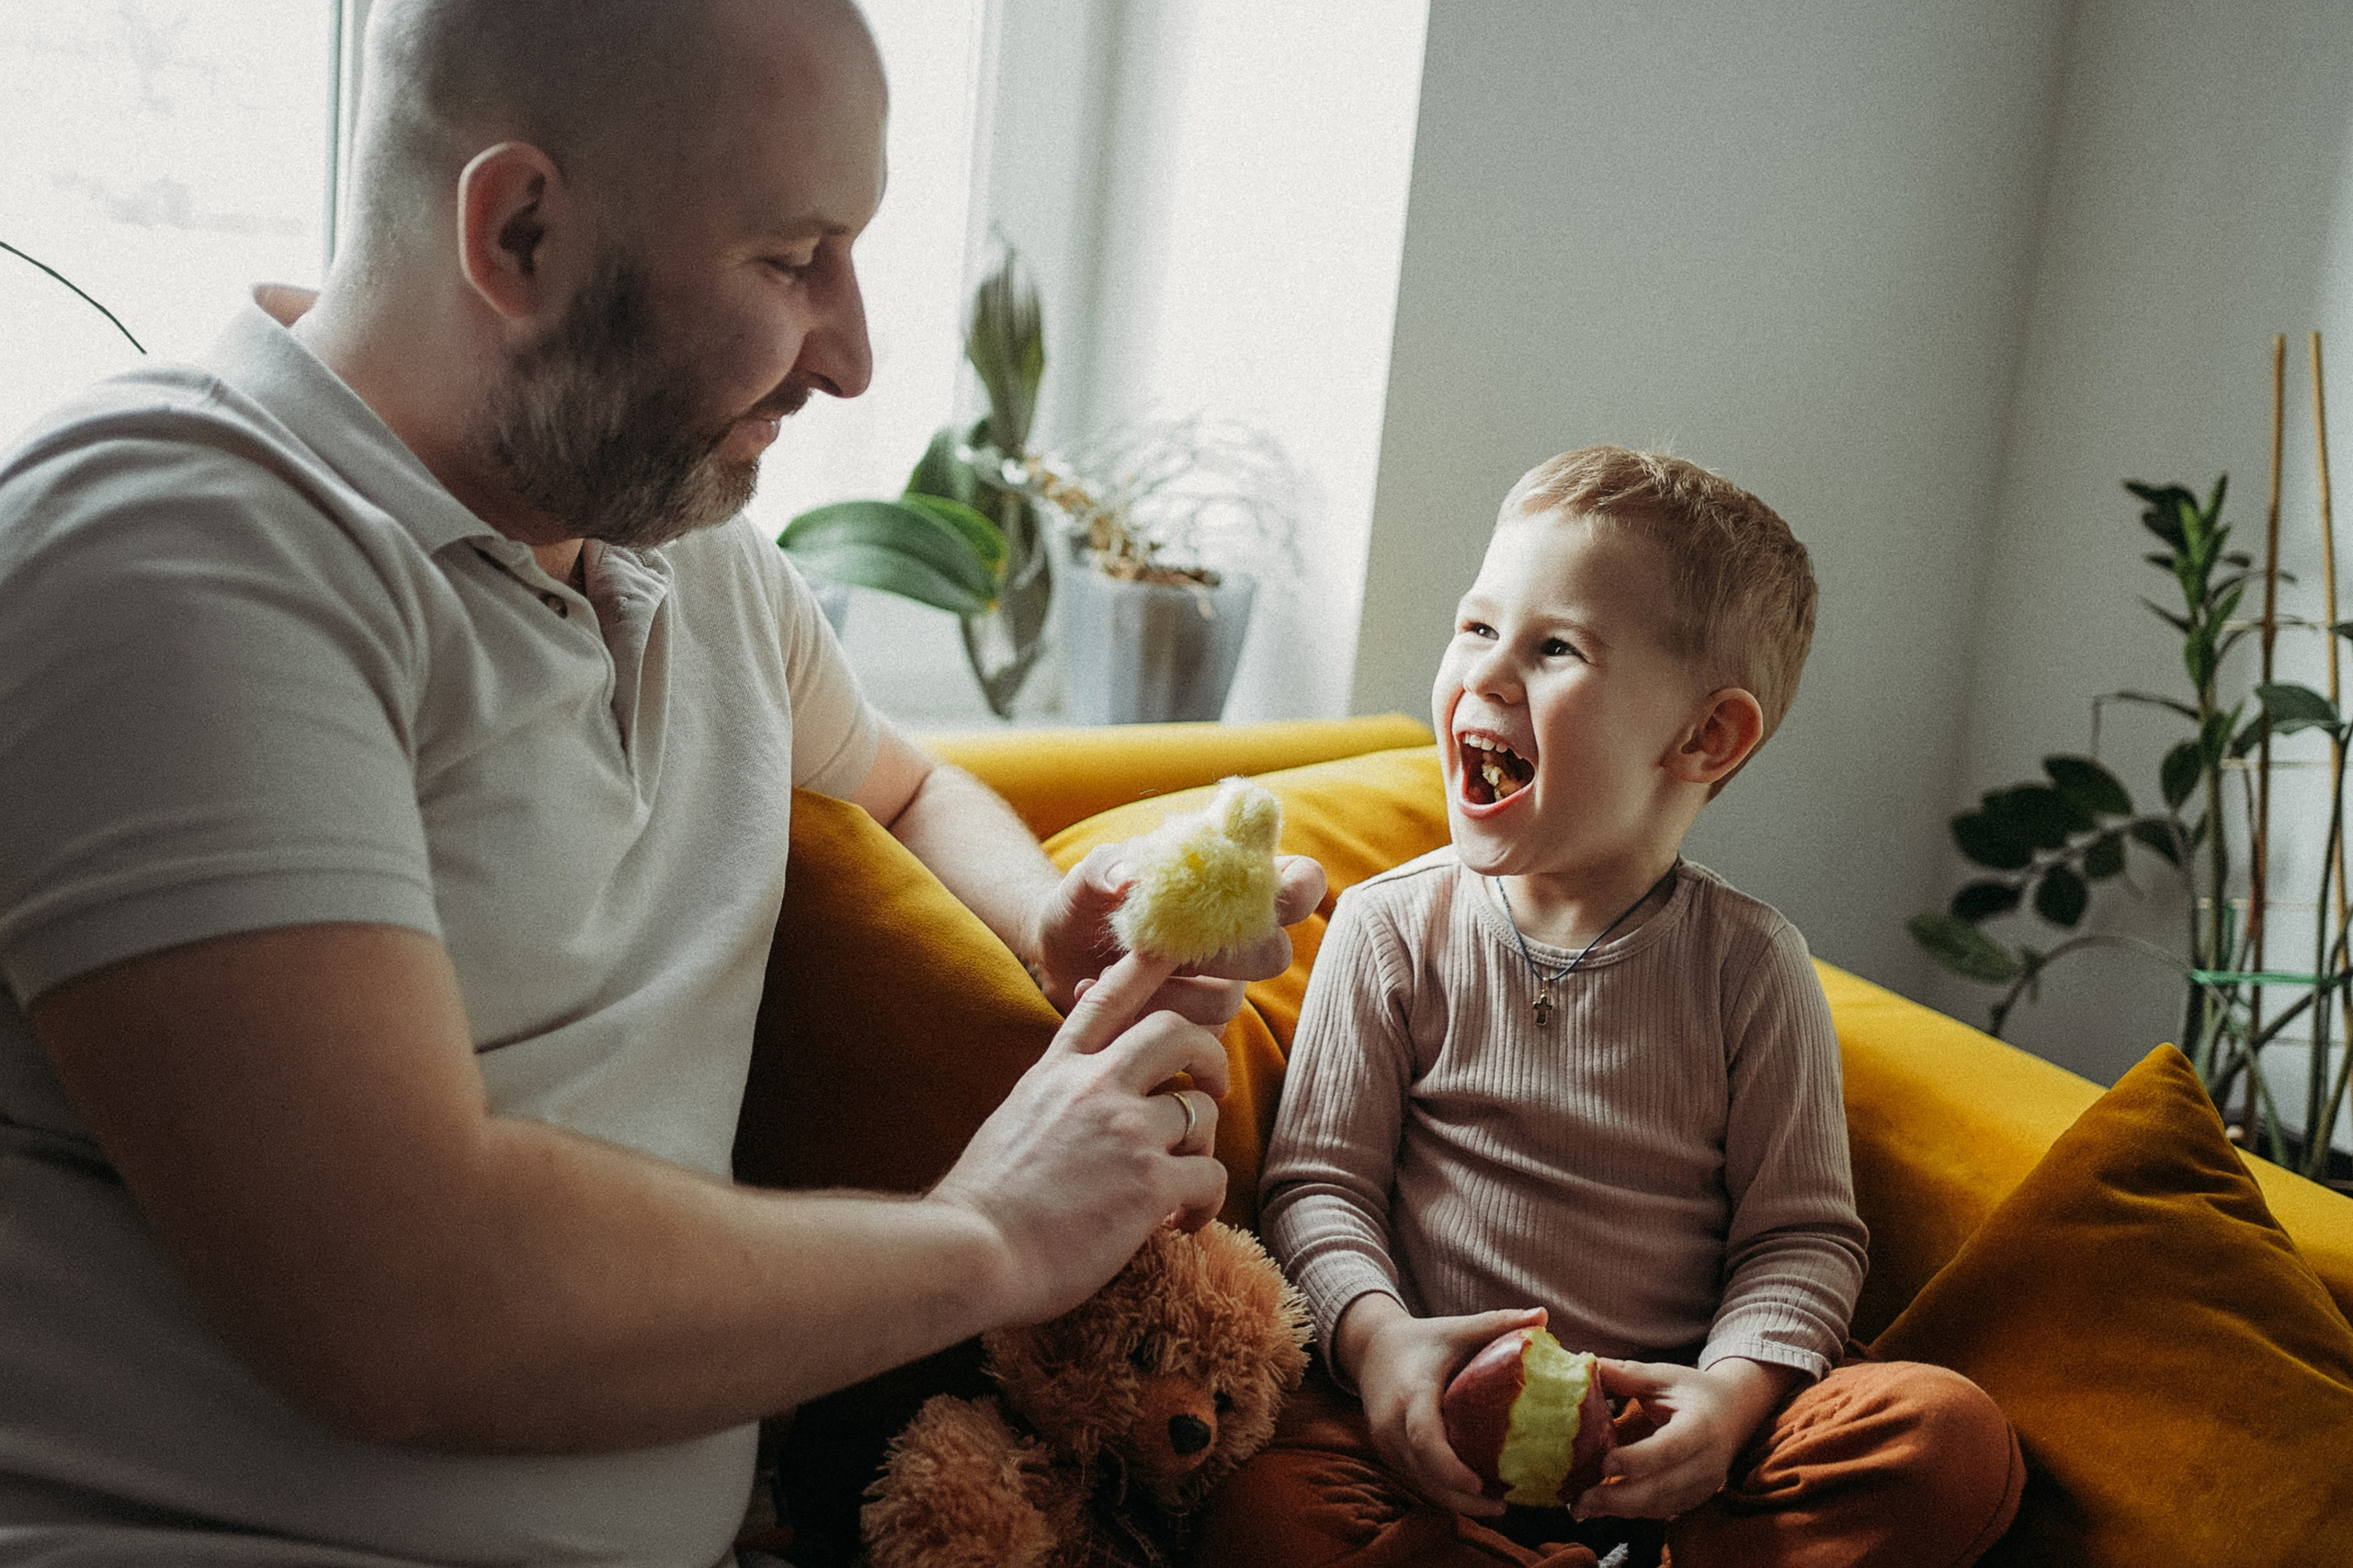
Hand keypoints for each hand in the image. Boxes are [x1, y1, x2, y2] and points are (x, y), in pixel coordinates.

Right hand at [927, 950, 1230, 1325]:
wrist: (971, 1253)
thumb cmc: (981, 1206)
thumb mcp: (1012, 1123)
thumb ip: (1053, 1102)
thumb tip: (1081, 1113)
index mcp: (1056, 1072)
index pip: (1106, 999)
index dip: (1145, 967)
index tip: (1172, 949)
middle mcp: (1094, 1087)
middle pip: (1176, 1033)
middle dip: (1209, 1054)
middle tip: (1213, 1089)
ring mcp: (1126, 1130)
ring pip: (1202, 1112)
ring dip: (1203, 1149)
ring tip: (1184, 1187)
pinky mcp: (1149, 1181)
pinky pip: (1211, 1176)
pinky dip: (1207, 1203)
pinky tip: (1181, 1225)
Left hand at [1034, 843, 1327, 1020]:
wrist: (1058, 953)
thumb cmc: (1086, 902)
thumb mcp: (1091, 877)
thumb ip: (1108, 869)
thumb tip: (1125, 879)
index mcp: (1231, 887)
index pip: (1299, 882)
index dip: (1300, 886)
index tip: (1275, 888)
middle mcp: (1237, 938)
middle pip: (1274, 954)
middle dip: (1223, 953)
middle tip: (1168, 945)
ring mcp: (1219, 985)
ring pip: (1226, 1000)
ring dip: (1166, 990)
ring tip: (1112, 972)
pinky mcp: (1194, 1027)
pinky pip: (1190, 1035)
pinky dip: (1139, 1016)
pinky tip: (1098, 992)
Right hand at [1337, 1294, 1549, 1517]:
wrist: (1371, 1348)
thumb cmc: (1422, 1339)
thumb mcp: (1457, 1329)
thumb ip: (1497, 1323)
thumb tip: (1543, 1315)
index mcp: (1410, 1393)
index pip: (1424, 1437)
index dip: (1449, 1466)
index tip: (1479, 1484)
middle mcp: (1392, 1424)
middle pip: (1425, 1473)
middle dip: (1462, 1498)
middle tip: (1503, 1505)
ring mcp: (1386, 1443)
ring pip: (1421, 1483)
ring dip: (1456, 1499)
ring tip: (1498, 1504)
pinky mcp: (1388, 1453)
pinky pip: (1418, 1479)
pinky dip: (1444, 1490)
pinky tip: (1475, 1494)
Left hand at [1572, 1357, 1797, 1521]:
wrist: (1735, 1414)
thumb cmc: (1695, 1392)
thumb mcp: (1665, 1377)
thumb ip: (1627, 1375)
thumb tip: (1585, 1364)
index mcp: (1701, 1427)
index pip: (1670, 1449)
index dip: (1638, 1459)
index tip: (1605, 1463)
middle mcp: (1706, 1463)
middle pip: (1663, 1488)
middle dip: (1620, 1498)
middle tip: (1581, 1500)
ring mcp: (1703, 1486)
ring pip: (1660, 1506)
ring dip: (1619, 1510)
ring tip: (1581, 1507)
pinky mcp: (1694, 1499)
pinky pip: (1661, 1512)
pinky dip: (1630, 1512)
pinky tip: (1601, 1508)